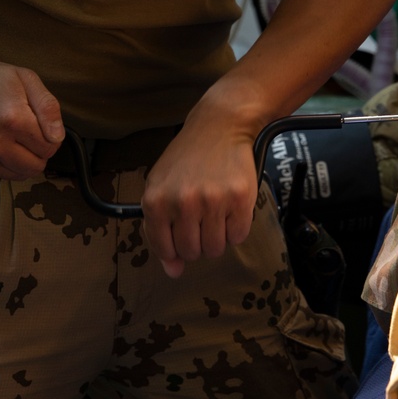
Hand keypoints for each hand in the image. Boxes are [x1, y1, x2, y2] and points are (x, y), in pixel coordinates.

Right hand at [0, 56, 64, 179]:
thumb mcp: (23, 77)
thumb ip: (48, 107)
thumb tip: (57, 137)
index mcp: (14, 118)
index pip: (50, 147)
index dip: (49, 136)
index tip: (37, 125)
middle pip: (37, 166)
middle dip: (37, 151)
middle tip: (25, 133)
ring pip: (19, 175)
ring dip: (20, 160)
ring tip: (8, 137)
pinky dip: (1, 163)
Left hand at [141, 108, 258, 278]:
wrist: (219, 126)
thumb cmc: (186, 159)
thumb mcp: (160, 188)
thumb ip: (159, 231)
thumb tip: (173, 272)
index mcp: (156, 201)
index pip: (164, 248)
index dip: (174, 249)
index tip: (181, 236)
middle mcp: (183, 202)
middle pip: (192, 252)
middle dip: (197, 243)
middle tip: (201, 221)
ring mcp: (213, 201)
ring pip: (216, 249)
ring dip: (217, 238)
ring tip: (216, 214)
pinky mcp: (240, 198)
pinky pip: (239, 236)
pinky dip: (236, 229)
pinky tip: (231, 208)